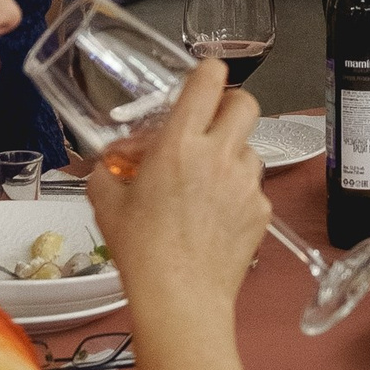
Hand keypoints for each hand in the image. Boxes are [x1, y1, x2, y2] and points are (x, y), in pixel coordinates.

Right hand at [84, 56, 267, 320]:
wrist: (179, 297)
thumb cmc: (142, 252)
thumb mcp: (108, 205)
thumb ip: (107, 174)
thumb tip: (108, 166)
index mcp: (179, 144)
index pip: (208, 80)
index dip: (208, 71)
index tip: (202, 78)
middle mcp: (218, 155)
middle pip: (245, 102)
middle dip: (230, 106)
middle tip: (211, 124)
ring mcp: (245, 182)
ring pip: (250, 148)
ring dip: (231, 155)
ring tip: (206, 181)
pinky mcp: (261, 209)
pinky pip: (254, 187)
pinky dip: (237, 193)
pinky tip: (215, 215)